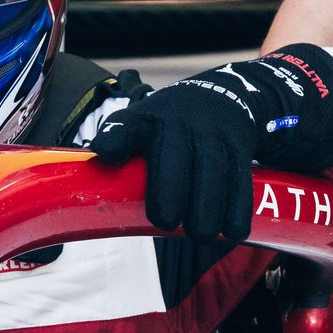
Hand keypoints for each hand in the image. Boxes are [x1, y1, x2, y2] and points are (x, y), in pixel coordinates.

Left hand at [90, 73, 259, 240]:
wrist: (223, 96)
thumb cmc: (168, 127)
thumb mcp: (141, 126)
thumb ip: (119, 156)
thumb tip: (92, 201)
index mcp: (144, 120)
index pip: (124, 126)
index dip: (115, 138)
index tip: (108, 154)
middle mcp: (179, 120)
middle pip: (174, 157)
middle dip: (171, 193)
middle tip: (166, 223)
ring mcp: (212, 131)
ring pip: (213, 171)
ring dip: (208, 209)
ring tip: (200, 236)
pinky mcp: (239, 145)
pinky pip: (241, 178)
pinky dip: (238, 208)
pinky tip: (231, 231)